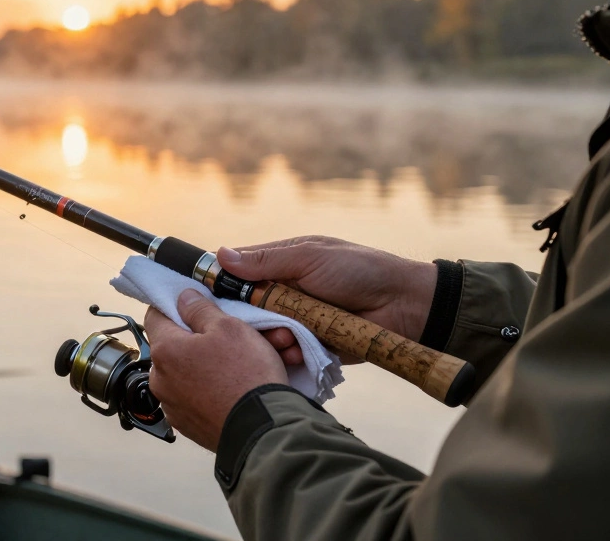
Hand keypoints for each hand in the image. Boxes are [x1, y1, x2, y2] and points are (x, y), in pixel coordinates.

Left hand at [144, 290, 287, 450]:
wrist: (263, 431)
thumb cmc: (246, 376)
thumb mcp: (229, 327)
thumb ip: (200, 309)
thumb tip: (183, 298)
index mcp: (165, 350)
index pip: (156, 315)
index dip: (175, 307)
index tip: (193, 307)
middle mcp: (160, 380)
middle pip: (175, 346)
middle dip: (200, 339)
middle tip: (231, 337)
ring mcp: (173, 406)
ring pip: (189, 373)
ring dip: (209, 365)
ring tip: (243, 364)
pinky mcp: (189, 425)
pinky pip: (197, 397)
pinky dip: (213, 389)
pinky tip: (237, 387)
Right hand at [219, 236, 436, 365]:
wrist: (404, 305)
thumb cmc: (358, 270)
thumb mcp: (310, 257)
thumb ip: (266, 261)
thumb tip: (220, 254)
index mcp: (280, 265)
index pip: (238, 273)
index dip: (220, 283)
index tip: (205, 295)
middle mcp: (283, 294)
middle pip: (245, 309)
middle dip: (247, 318)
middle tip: (257, 322)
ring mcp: (295, 321)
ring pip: (263, 334)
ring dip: (269, 337)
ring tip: (284, 338)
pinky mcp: (309, 346)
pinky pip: (285, 353)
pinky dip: (287, 354)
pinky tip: (295, 351)